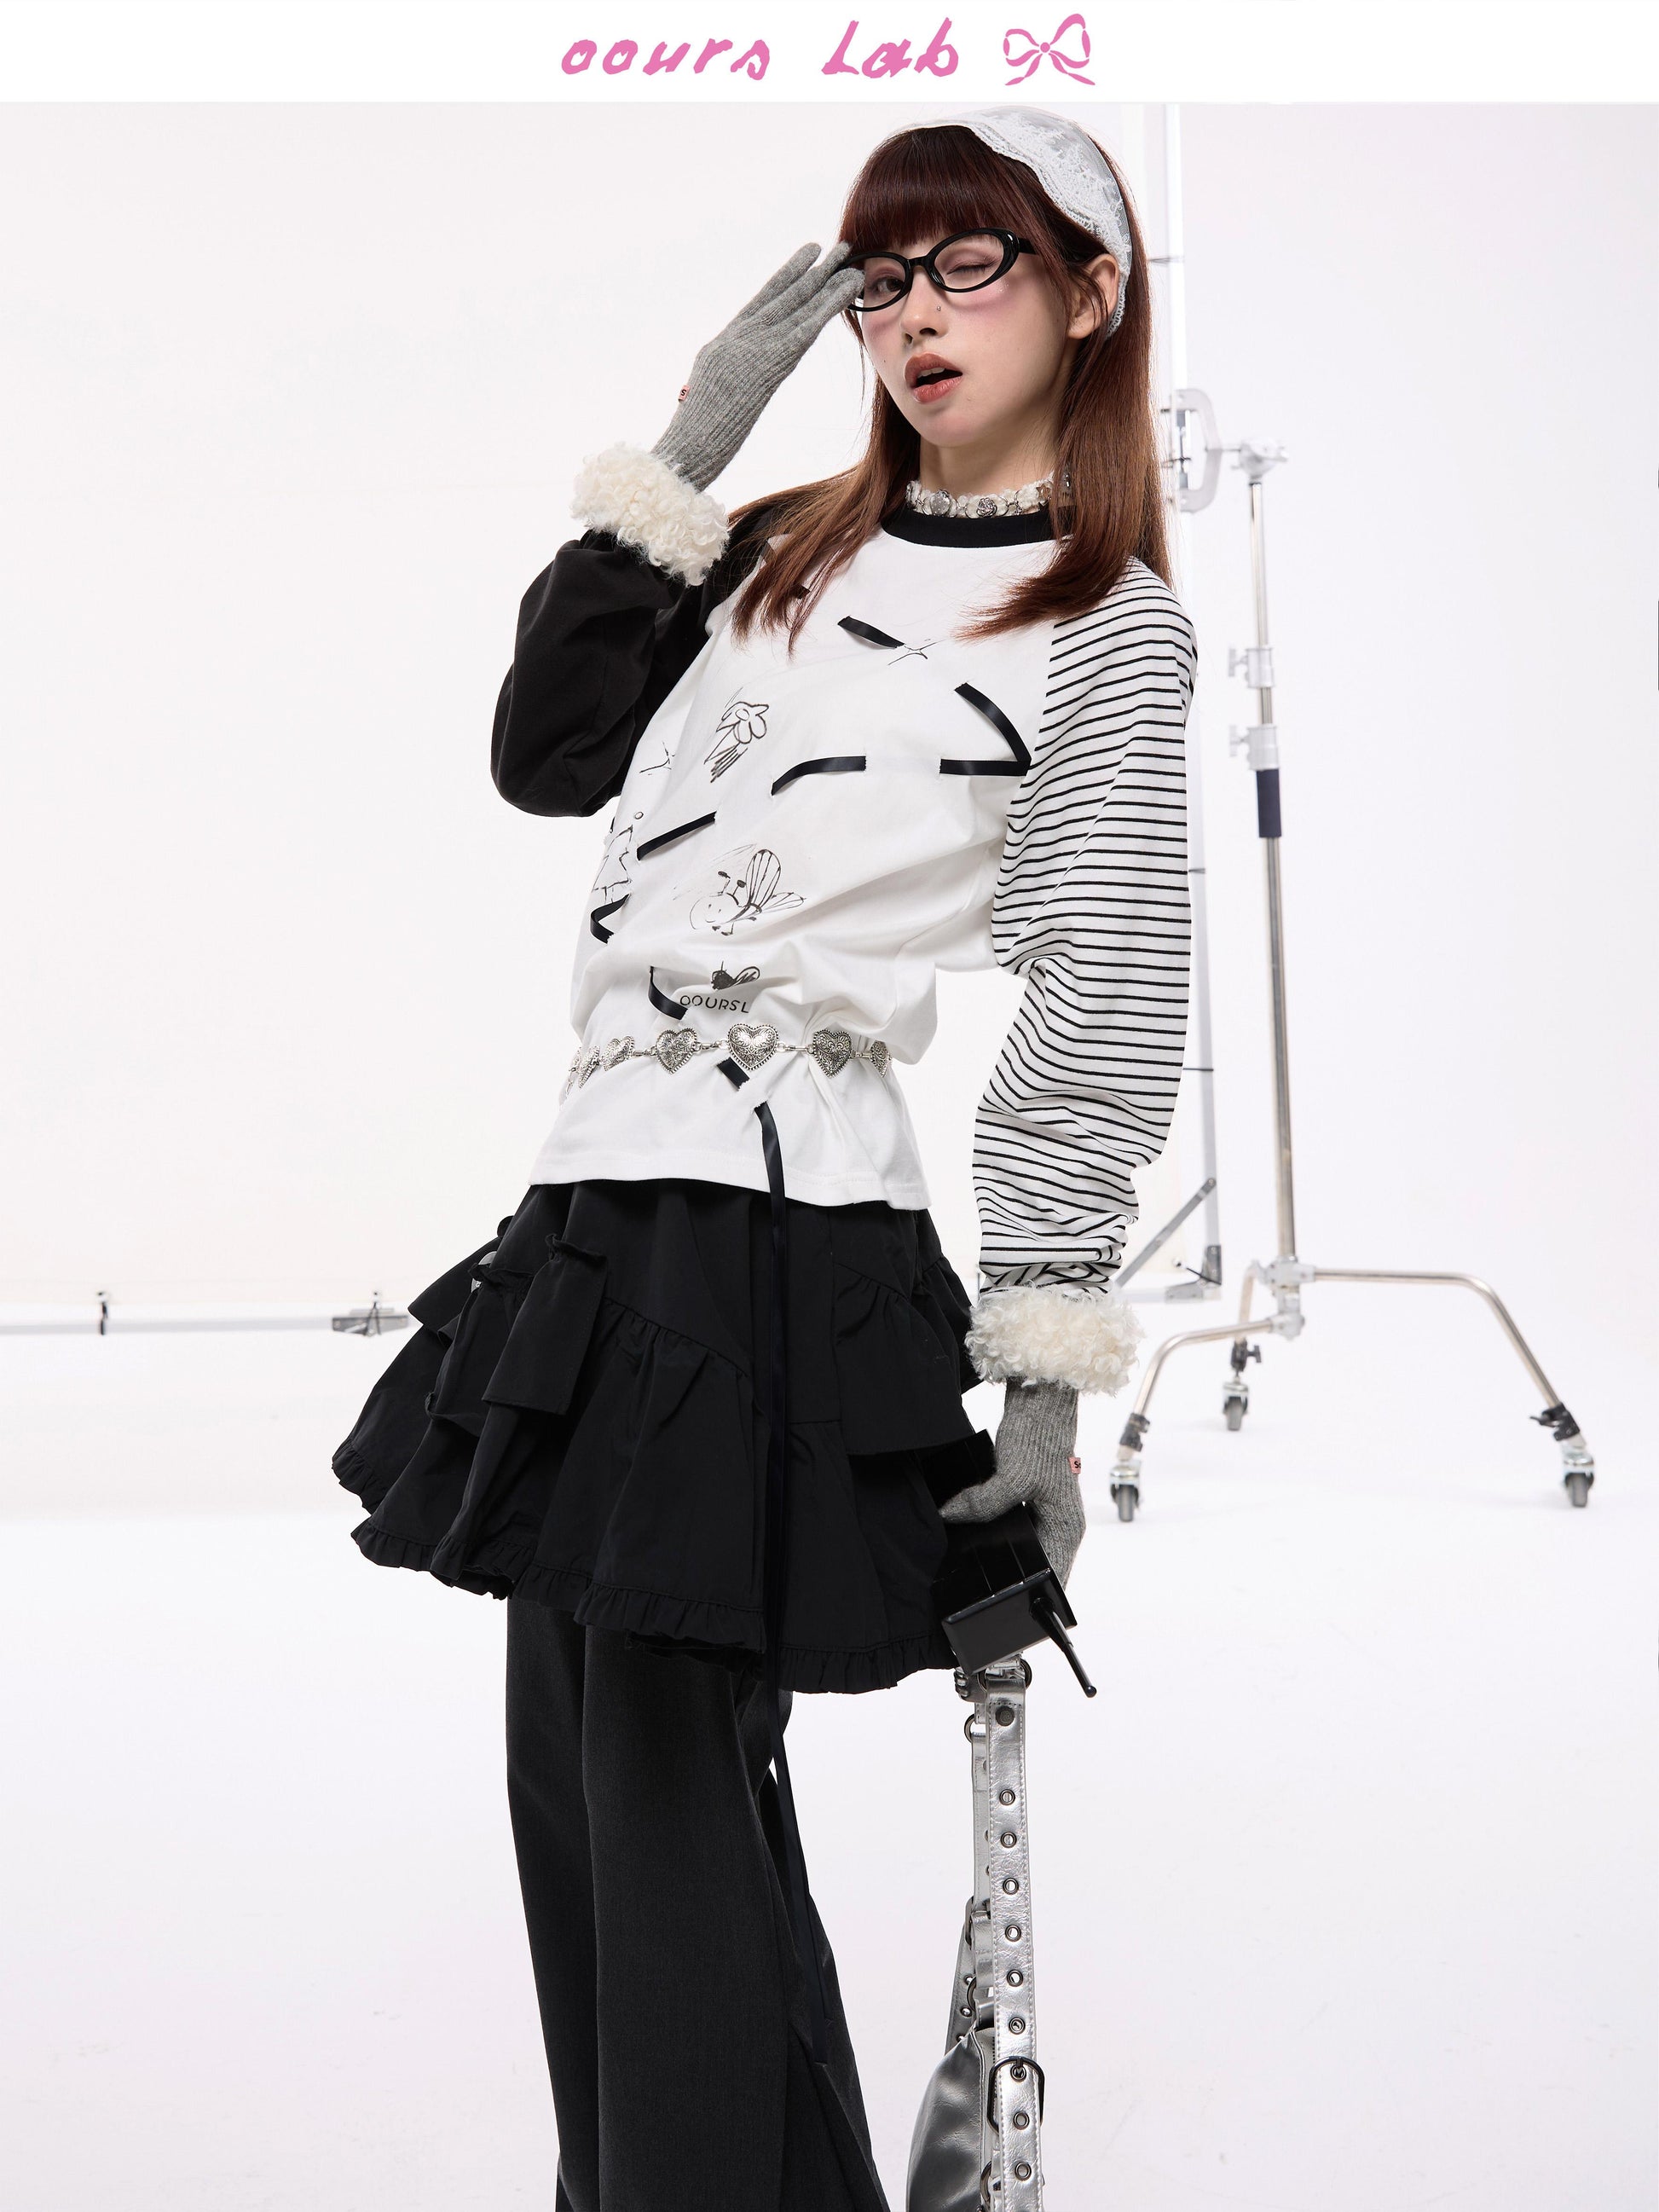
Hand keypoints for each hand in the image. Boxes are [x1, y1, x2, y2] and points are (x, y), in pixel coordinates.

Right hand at [651, 242, 862, 492]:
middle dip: (810, 271)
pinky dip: (828, 306)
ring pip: (797, 305)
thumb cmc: (694, 438)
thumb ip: (725, 380)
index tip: (804, 259)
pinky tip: (846, 290)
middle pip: (781, 296)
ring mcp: (753, 347)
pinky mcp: (769, 362)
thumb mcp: (706, 399)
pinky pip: (806, 328)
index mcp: (721, 344)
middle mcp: (738, 338)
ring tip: (848, 257)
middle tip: (834, 248)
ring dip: (826, 280)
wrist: (688, 447)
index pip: (759, 304)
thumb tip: (739, 379)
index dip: (784, 278)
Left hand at [939, 1377, 1084, 1585]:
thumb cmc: (1039, 1438)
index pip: (1054, 1580)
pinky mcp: (1030, 1500)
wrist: (1039, 1402)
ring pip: (1021, 1547)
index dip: (1034, 1600)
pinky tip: (973, 1534)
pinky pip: (1011, 1527)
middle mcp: (1059, 1526)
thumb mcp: (1011, 1477)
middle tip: (980, 1591)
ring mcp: (1045, 1513)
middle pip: (1036, 1566)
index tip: (1007, 1614)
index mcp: (1066, 1529)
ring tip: (974, 1566)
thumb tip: (949, 1517)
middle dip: (1011, 1578)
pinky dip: (993, 1532)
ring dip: (1000, 1554)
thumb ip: (982, 1504)